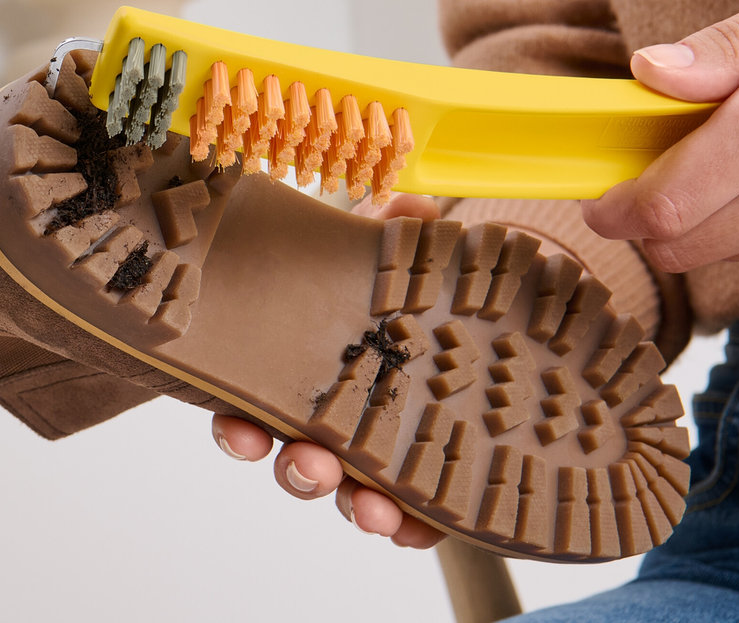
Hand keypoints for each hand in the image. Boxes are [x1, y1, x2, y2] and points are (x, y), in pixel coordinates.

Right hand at [211, 192, 444, 547]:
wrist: (496, 334)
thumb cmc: (442, 301)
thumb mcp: (417, 259)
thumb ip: (403, 231)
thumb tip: (404, 209)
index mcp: (324, 369)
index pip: (265, 403)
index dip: (242, 425)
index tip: (243, 428)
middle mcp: (345, 416)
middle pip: (300, 456)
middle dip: (297, 470)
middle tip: (310, 464)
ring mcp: (387, 452)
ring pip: (352, 493)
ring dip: (353, 506)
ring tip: (373, 509)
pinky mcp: (432, 478)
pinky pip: (413, 518)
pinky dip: (410, 528)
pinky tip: (417, 526)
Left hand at [582, 0, 738, 271]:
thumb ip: (724, 51)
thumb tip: (650, 71)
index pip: (673, 203)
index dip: (620, 209)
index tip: (601, 200)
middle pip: (684, 245)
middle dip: (649, 220)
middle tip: (641, 186)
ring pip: (722, 254)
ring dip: (698, 223)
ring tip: (715, 170)